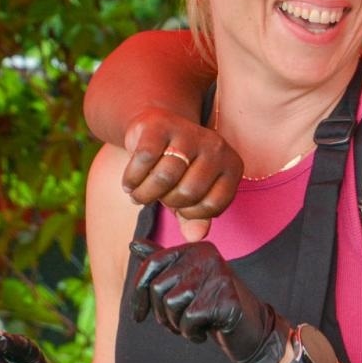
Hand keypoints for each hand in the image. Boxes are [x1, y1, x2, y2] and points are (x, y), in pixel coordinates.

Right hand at [120, 107, 241, 241]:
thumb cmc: (179, 169)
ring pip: (165, 176)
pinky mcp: (161, 125)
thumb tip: (196, 236)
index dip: (190, 213)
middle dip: (166, 201)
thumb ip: (196, 218)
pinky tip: (129, 182)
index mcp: (231, 166)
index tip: (178, 208)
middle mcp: (216, 147)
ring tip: (137, 193)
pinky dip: (132, 177)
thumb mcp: (191, 195)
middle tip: (154, 197)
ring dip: (144, 193)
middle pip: (188, 192)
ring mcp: (189, 133)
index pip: (213, 205)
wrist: (158, 128)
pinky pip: (145, 158)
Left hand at [129, 240, 290, 362]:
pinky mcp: (225, 298)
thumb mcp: (186, 282)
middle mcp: (206, 256)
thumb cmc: (213, 306)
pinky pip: (189, 320)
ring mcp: (218, 275)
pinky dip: (192, 333)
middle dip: (161, 314)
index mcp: (195, 248)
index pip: (151, 264)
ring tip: (195, 326)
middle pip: (158, 287)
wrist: (251, 329)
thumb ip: (162, 262)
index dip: (137, 294)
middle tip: (178, 324)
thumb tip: (133, 244)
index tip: (138, 316)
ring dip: (177, 325)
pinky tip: (206, 332)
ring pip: (171, 304)